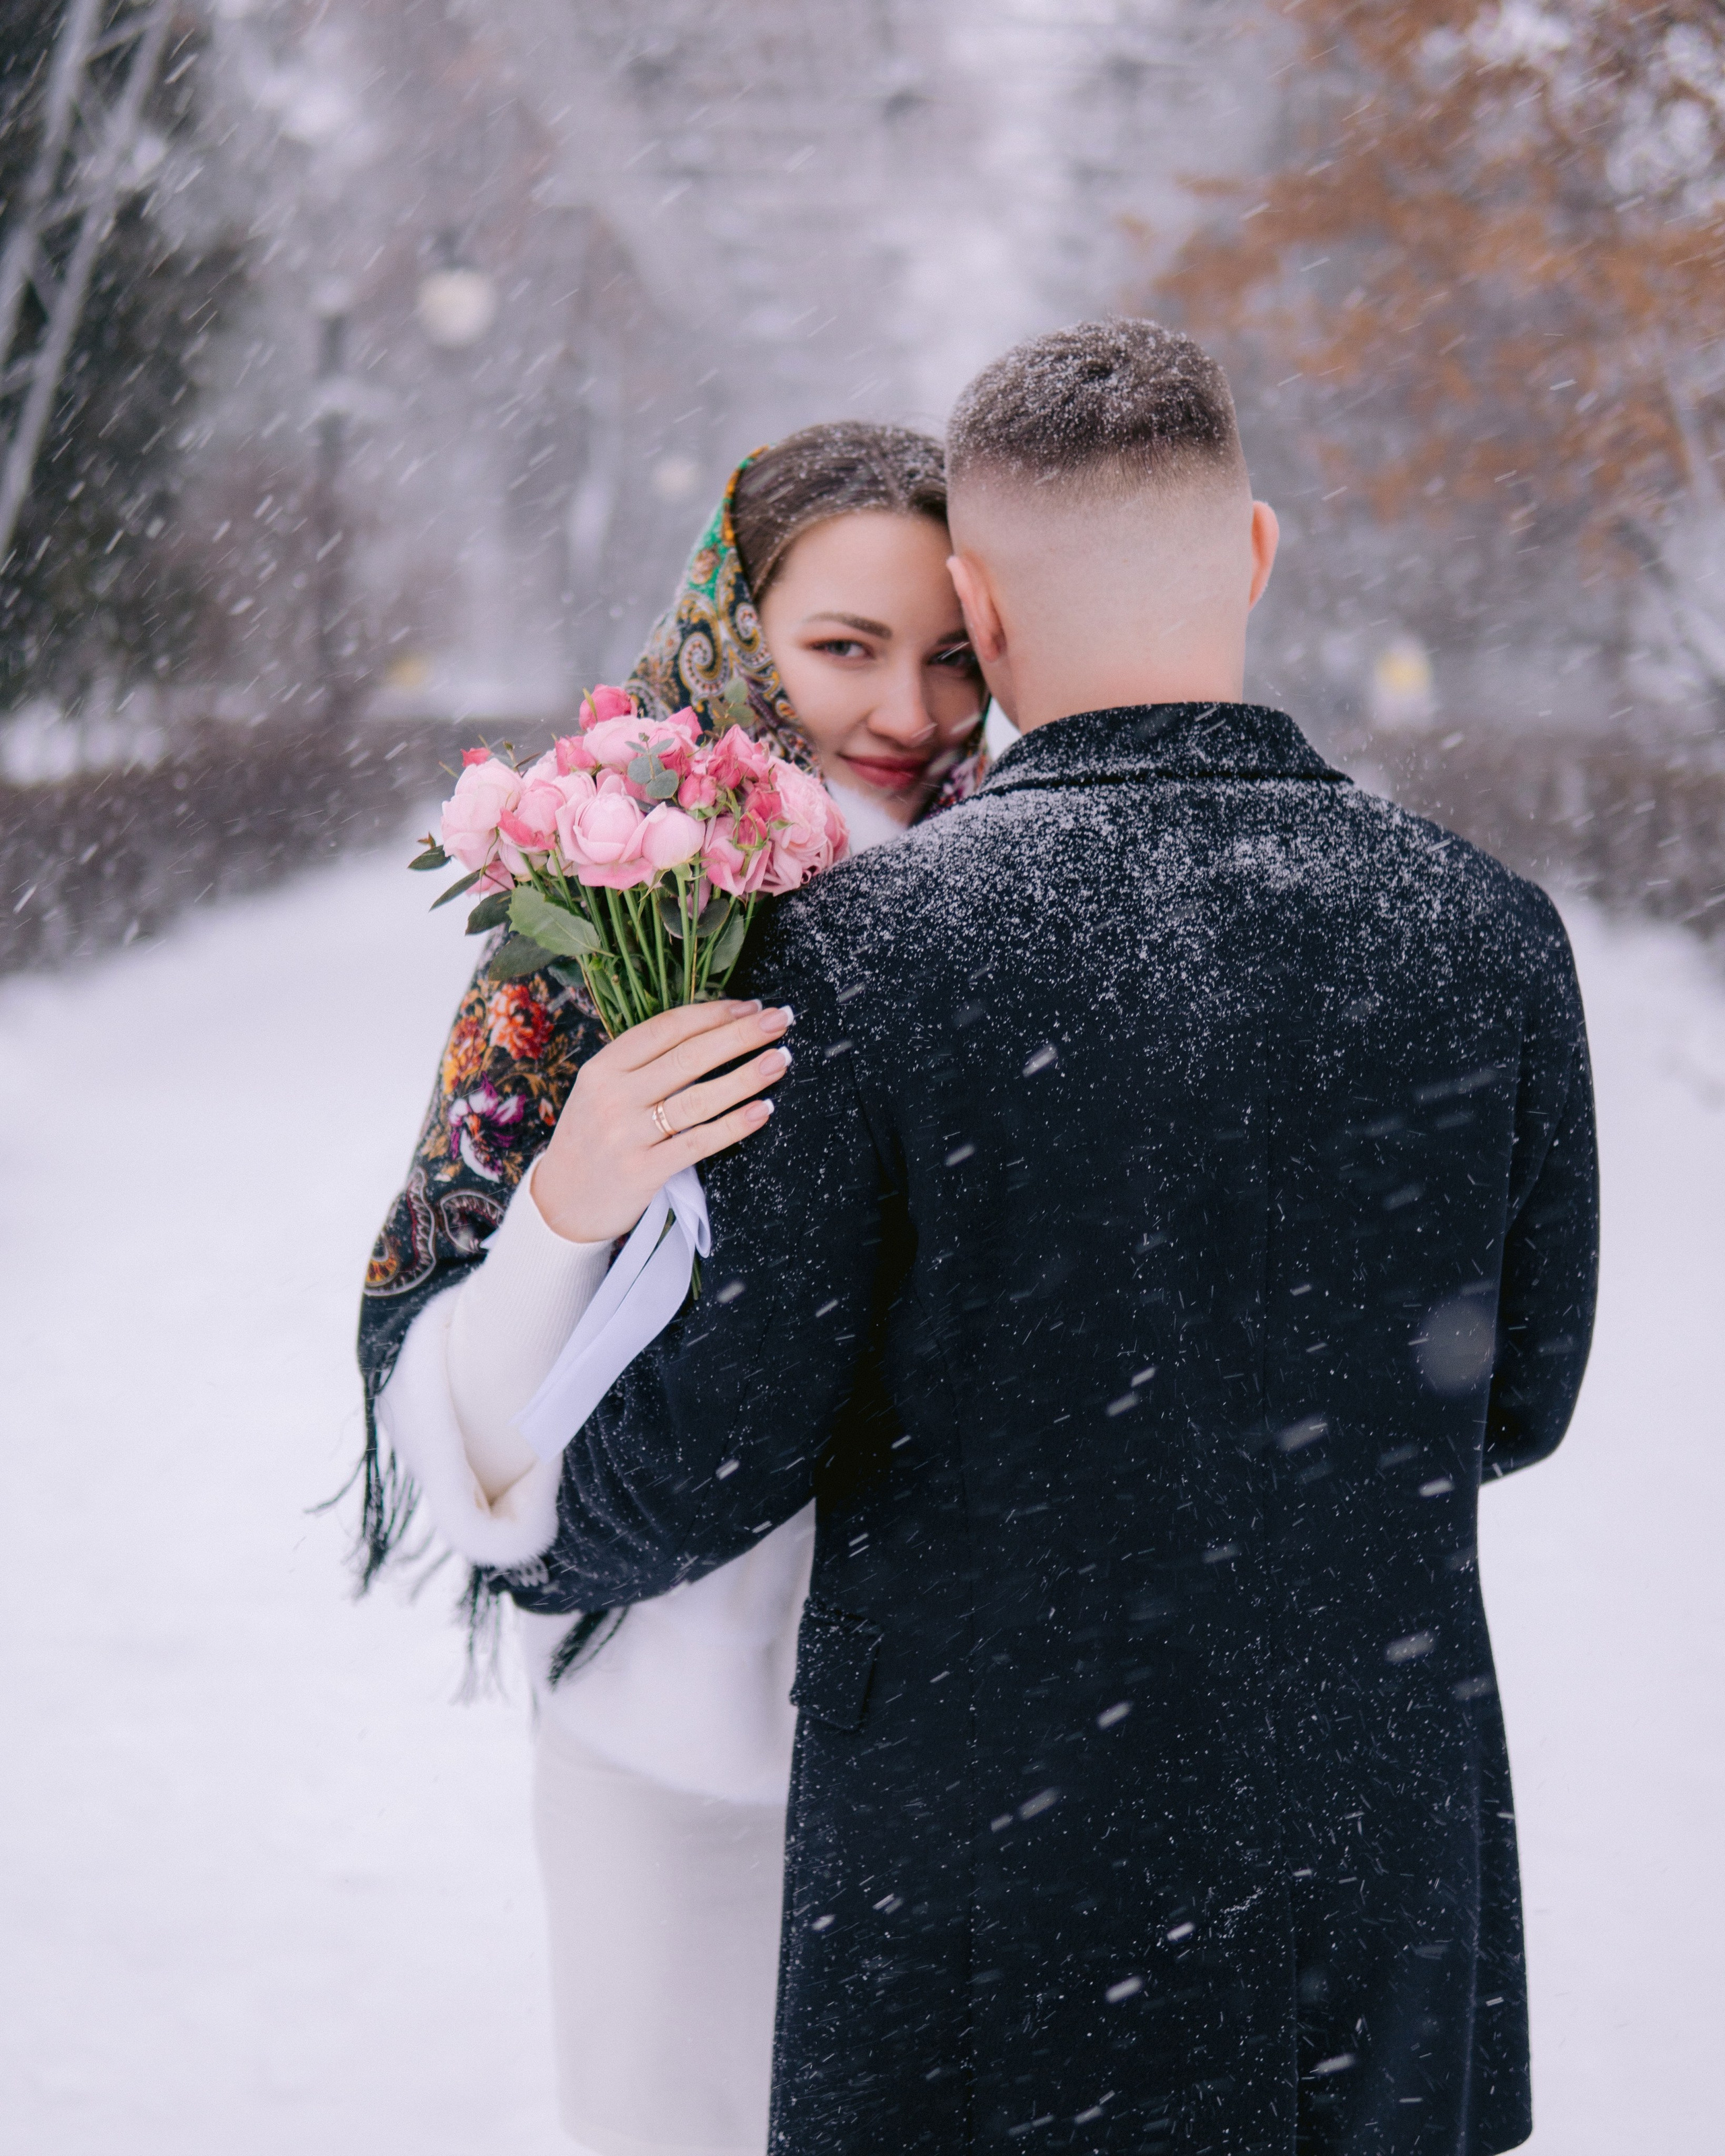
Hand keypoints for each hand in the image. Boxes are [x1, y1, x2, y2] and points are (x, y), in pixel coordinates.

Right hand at [531, 1000, 794, 1243]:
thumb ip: (642, 1064)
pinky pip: (699, 1143)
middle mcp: (613, 1096)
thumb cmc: (593, 1139)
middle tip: (778, 1021)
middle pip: (688, 1057)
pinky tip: (762, 1111)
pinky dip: (734, 1125)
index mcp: (603, 1067)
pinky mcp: (644, 1172)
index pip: (666, 1029)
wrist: (562, 1203)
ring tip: (780, 1061)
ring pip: (698, 1098)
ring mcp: (627, 1135)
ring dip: (746, 1077)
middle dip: (740, 1035)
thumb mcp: (600, 1090)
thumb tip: (711, 1030)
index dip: (713, 1014)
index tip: (751, 1006)